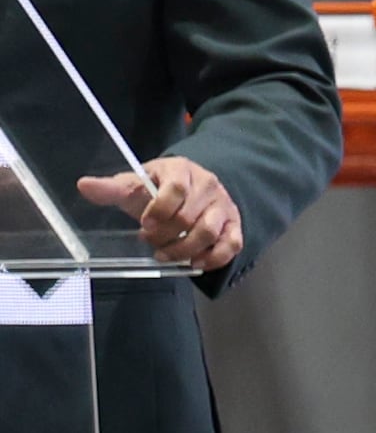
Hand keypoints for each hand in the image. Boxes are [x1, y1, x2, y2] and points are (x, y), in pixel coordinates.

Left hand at [76, 155, 242, 274]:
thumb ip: (111, 188)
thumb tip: (84, 185)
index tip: (145, 226)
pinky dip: (212, 258)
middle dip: (167, 236)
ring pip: (209, 233)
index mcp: (181, 170)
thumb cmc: (158, 189)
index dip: (160, 211)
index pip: (176, 190)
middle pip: (190, 217)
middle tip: (151, 243)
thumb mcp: (135, 185)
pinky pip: (231, 245)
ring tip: (167, 256)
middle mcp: (208, 185)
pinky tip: (194, 263)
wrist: (191, 189)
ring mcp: (224, 206)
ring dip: (185, 250)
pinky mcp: (234, 225)